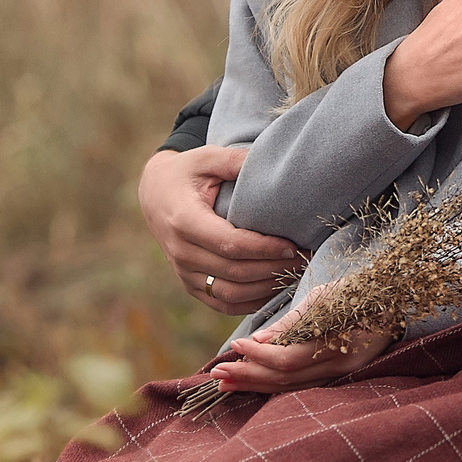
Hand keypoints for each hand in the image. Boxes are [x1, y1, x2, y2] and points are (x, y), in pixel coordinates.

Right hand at [140, 146, 302, 315]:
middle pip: (234, 272)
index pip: (230, 245)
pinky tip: (275, 289)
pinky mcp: (190, 284)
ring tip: (296, 274)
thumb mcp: (207, 157)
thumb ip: (235, 160)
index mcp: (184, 221)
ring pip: (230, 293)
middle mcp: (181, 252)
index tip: (292, 245)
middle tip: (306, 259)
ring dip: (266, 288)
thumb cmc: (188, 172)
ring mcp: (183, 272)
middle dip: (274, 269)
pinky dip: (251, 302)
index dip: (264, 249)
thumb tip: (271, 161)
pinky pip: (222, 303)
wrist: (155, 193)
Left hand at [208, 285, 398, 392]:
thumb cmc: (357, 291)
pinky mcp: (338, 378)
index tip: (234, 347)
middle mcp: (342, 366)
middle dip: (249, 375)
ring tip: (226, 383)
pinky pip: (301, 387)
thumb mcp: (325, 296)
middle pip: (286, 379)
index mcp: (339, 344)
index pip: (289, 359)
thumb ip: (292, 321)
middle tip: (217, 372)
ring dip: (256, 384)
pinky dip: (274, 384)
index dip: (258, 356)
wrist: (393, 301)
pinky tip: (253, 383)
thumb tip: (259, 340)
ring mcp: (342, 376)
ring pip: (291, 387)